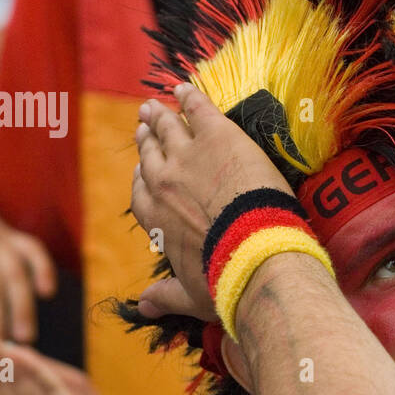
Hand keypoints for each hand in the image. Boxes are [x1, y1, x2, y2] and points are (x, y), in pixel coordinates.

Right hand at [131, 84, 292, 319]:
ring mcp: (187, 155)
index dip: (142, 178)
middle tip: (144, 127)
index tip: (143, 170)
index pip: (140, 192)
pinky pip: (197, 107)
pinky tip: (183, 87)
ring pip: (167, 128)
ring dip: (159, 116)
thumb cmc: (223, 279)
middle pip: (150, 154)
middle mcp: (163, 183)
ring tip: (152, 106)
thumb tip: (144, 307)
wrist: (254, 253)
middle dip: (146, 140)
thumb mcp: (190, 296)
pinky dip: (188, 95)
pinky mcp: (216, 135)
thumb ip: (166, 296)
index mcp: (155, 218)